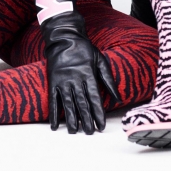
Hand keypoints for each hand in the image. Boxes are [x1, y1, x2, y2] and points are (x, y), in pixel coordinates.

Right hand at [42, 13, 120, 133]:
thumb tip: (118, 97)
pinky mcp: (53, 81)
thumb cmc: (84, 49)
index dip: (98, 113)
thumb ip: (108, 79)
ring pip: (68, 104)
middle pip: (81, 103)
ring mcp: (63, 81)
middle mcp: (75, 80)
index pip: (94, 98)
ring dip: (71, 119)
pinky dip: (53, 113)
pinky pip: (53, 100)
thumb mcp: (100, 60)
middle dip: (86, 119)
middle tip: (89, 132)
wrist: (64, 38)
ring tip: (74, 131)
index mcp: (88, 75)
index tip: (100, 125)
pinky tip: (55, 125)